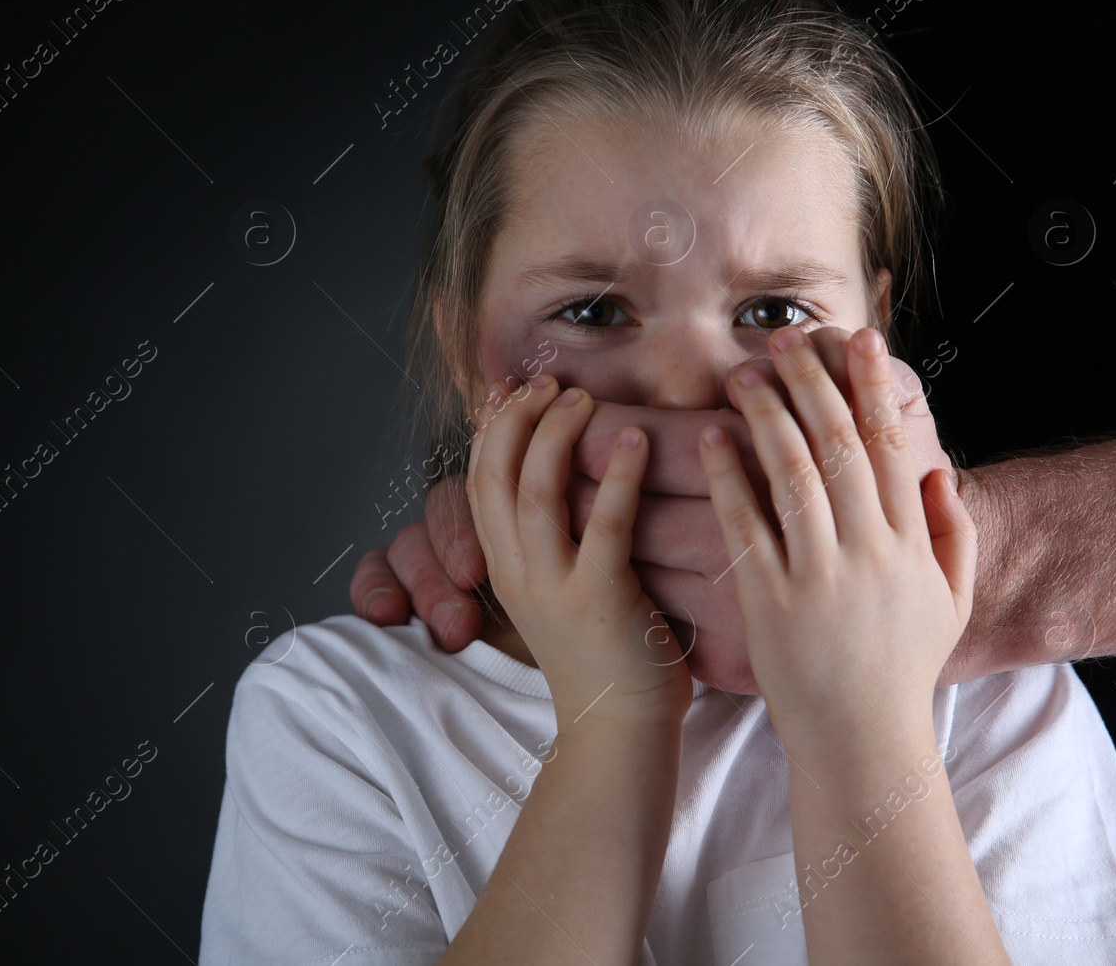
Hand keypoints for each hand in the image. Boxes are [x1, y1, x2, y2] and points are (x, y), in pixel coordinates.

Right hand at [352, 327, 957, 691]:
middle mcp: (516, 572)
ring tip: (585, 399)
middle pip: (496, 474)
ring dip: (557, 435)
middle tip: (552, 383)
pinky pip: (601, 525)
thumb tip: (579, 478)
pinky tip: (635, 441)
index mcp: (505, 567)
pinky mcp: (598, 600)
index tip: (515, 386)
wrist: (618, 732)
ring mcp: (551, 587)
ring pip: (535, 490)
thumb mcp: (563, 591)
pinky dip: (615, 477)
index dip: (493, 427)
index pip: (480, 480)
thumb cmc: (608, 657)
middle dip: (518, 418)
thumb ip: (561, 538)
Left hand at [698, 326, 975, 742]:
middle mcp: (868, 552)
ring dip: (767, 416)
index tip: (858, 340)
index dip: (873, 388)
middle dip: (812, 385)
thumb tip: (934, 469)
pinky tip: (713, 437)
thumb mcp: (950, 600)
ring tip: (744, 374)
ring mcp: (817, 576)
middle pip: (840, 447)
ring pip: (793, 475)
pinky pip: (746, 526)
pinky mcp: (769, 600)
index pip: (892, 446)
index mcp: (909, 544)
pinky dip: (729, 477)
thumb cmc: (902, 666)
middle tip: (785, 341)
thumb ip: (952, 532)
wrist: (860, 737)